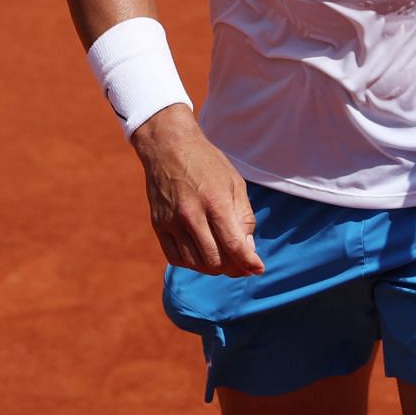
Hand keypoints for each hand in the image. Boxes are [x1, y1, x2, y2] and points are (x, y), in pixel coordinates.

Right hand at [128, 105, 264, 276]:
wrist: (168, 145)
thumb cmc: (206, 163)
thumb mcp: (235, 183)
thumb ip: (244, 217)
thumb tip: (248, 250)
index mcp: (215, 201)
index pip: (234, 246)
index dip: (249, 262)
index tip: (258, 268)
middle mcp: (191, 214)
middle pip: (215, 260)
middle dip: (232, 267)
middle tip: (240, 262)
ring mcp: (171, 220)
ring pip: (195, 263)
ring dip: (212, 267)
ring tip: (221, 256)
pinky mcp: (158, 224)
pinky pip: (175, 258)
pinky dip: (191, 262)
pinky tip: (200, 252)